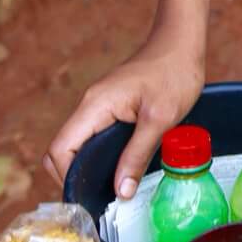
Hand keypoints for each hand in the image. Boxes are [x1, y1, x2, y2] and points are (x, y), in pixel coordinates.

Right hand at [43, 37, 206, 200]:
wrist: (181, 43)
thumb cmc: (174, 74)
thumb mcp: (160, 119)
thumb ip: (138, 155)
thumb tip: (121, 192)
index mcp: (94, 106)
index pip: (60, 148)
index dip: (67, 177)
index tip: (87, 198)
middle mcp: (89, 105)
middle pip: (61, 148)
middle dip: (72, 175)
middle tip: (97, 198)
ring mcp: (98, 106)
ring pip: (77, 143)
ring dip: (87, 166)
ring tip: (109, 188)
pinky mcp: (110, 107)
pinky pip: (93, 136)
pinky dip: (98, 155)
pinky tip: (119, 168)